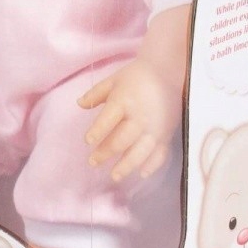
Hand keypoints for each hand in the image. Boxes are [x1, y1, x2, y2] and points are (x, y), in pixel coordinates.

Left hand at [78, 58, 180, 181]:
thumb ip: (96, 94)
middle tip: (93, 162)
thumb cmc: (137, 76)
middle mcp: (140, 117)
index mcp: (124, 101)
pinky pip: (160, 154)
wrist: (169, 72)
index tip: (87, 141)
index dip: (97, 132)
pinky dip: (152, 165)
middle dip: (105, 153)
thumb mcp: (114, 80)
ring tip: (114, 175)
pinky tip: (142, 174)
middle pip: (121, 140)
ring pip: (140, 152)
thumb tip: (79, 104)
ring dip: (126, 166)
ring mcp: (155, 128)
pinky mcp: (166, 134)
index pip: (108, 120)